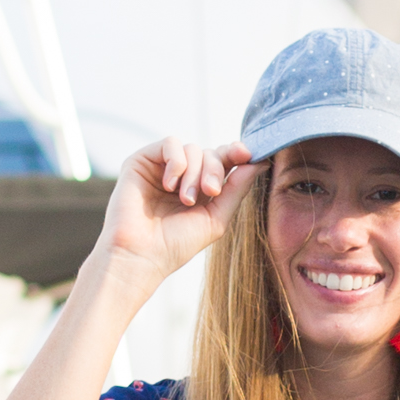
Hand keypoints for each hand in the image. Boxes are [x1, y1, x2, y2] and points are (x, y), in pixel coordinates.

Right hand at [95, 135, 253, 289]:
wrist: (140, 255)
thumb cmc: (176, 244)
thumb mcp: (216, 218)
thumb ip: (237, 189)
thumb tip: (258, 162)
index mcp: (199, 189)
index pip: (222, 161)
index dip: (236, 153)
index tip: (247, 155)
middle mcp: (181, 177)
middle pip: (210, 153)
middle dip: (215, 169)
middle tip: (210, 192)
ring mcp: (161, 168)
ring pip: (192, 148)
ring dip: (195, 172)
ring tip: (186, 199)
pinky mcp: (141, 161)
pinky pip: (170, 143)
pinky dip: (177, 161)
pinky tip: (170, 185)